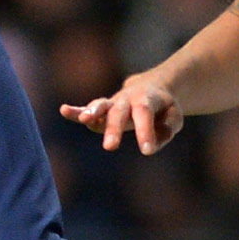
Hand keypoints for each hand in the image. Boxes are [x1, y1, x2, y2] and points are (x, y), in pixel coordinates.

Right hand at [60, 70, 182, 154]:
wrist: (151, 88)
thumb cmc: (164, 108)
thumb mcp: (174, 117)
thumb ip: (166, 130)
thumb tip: (152, 144)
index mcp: (148, 98)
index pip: (144, 113)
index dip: (145, 131)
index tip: (147, 151)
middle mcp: (127, 98)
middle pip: (119, 111)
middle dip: (113, 128)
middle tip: (109, 147)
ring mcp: (113, 102)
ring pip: (102, 105)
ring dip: (92, 112)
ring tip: (84, 120)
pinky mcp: (102, 109)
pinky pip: (87, 108)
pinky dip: (75, 111)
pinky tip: (64, 110)